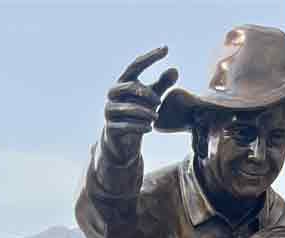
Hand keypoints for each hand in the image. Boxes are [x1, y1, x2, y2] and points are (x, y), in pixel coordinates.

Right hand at [104, 47, 178, 164]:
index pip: (135, 66)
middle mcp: (113, 95)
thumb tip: (175, 70)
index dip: (150, 58)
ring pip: (127, 108)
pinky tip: (149, 128)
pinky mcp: (111, 128)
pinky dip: (138, 126)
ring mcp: (110, 112)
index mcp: (123, 84)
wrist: (122, 142)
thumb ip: (161, 85)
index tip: (166, 49)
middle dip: (145, 92)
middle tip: (159, 102)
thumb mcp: (150, 100)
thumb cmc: (136, 116)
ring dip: (144, 112)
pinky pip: (124, 126)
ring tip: (156, 117)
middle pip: (128, 86)